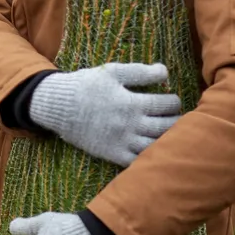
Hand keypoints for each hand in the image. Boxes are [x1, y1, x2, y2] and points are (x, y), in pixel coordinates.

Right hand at [29, 63, 180, 166]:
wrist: (58, 105)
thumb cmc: (86, 85)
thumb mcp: (112, 71)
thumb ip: (140, 72)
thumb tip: (165, 72)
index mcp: (132, 103)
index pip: (167, 104)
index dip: (174, 101)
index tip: (172, 100)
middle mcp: (130, 125)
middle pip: (167, 127)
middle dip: (176, 120)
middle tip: (174, 117)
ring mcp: (122, 142)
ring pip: (156, 146)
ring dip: (168, 139)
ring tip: (168, 132)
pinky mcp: (112, 154)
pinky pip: (138, 162)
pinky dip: (150, 158)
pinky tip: (153, 149)